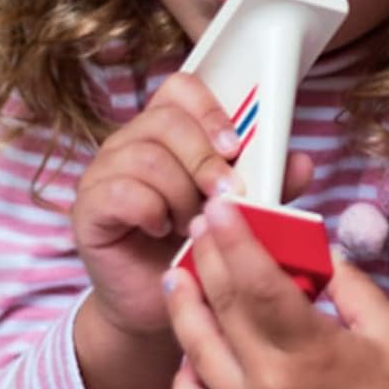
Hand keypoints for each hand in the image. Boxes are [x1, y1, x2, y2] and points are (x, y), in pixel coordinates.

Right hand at [72, 72, 313, 337]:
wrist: (162, 300)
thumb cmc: (200, 246)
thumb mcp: (244, 211)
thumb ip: (271, 183)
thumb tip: (301, 161)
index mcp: (170, 131)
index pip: (182, 88)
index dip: (211, 110)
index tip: (236, 147)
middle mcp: (133, 141)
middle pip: (167, 120)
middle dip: (206, 159)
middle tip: (225, 195)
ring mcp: (105, 171)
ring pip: (146, 156)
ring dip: (181, 192)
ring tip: (191, 223)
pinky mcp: (88, 206)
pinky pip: (120, 191)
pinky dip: (151, 211)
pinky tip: (163, 230)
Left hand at [164, 197, 388, 388]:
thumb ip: (347, 283)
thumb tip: (309, 249)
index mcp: (313, 352)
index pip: (259, 284)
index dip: (235, 241)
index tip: (221, 208)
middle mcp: (270, 388)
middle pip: (223, 309)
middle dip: (207, 259)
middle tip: (202, 225)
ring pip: (196, 353)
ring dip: (184, 307)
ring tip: (180, 274)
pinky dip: (184, 376)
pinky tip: (191, 348)